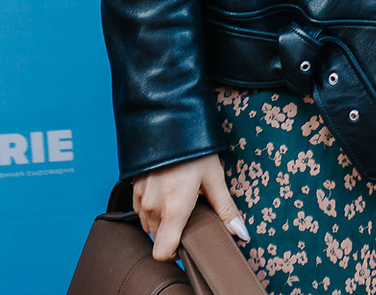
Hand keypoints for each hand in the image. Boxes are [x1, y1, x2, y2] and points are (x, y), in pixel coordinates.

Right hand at [132, 153, 247, 261]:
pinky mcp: (134, 189)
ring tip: (179, 200)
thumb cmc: (194, 150)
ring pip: (149, 225)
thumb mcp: (215, 178)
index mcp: (174, 209)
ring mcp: (140, 199)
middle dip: (173, 233)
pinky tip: (167, 191)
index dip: (175, 253)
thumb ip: (225, 209)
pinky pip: (141, 211)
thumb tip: (241, 232)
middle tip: (190, 215)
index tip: (187, 243)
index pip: (163, 252)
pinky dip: (153, 209)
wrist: (168, 122)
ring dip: (162, 221)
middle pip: (158, 239)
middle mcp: (152, 208)